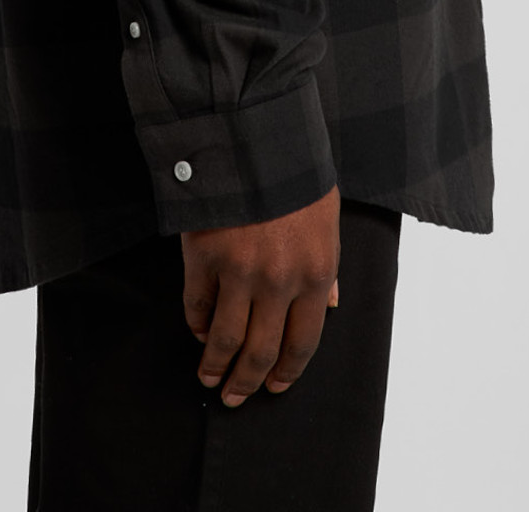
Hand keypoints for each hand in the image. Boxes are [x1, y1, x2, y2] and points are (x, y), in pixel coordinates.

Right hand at [180, 185, 340, 404]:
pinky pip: (197, 306)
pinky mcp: (203, 257)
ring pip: (225, 339)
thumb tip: (331, 304)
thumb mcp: (327, 216)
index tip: (275, 386)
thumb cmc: (296, 171)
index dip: (287, 372)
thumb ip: (328, 265)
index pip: (303, 343)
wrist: (254, 132)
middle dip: (248, 381)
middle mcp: (279, 281)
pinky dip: (197, 324)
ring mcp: (239, 271)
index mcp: (316, 273)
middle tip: (236, 397)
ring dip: (215, 366)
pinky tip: (198, 331)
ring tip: (209, 378)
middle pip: (261, 351)